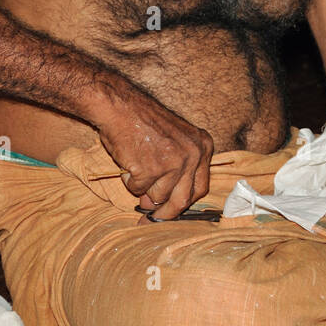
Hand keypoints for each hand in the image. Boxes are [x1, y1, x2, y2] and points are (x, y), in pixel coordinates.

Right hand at [92, 86, 214, 220]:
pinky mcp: (151, 169)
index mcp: (204, 147)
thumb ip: (181, 168)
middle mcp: (193, 156)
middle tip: (152, 220)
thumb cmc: (144, 122)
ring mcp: (173, 164)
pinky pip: (138, 189)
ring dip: (143, 191)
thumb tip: (167, 203)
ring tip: (136, 169)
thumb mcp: (178, 138)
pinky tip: (128, 162)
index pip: (200, 187)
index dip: (185, 202)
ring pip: (158, 196)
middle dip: (167, 214)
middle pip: (184, 200)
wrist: (121, 106)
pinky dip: (129, 181)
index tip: (173, 212)